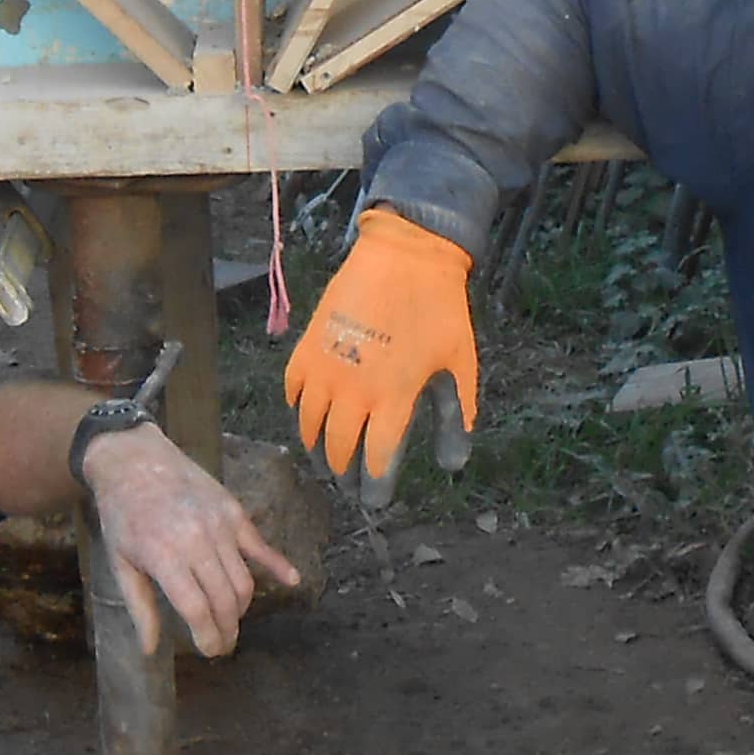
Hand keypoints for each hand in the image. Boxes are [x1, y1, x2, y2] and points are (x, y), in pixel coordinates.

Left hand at [76, 421, 302, 654]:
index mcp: (165, 557)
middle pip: (225, 600)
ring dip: (241, 607)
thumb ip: (139, 608)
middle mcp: (197, 542)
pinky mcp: (233, 511)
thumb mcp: (121, 563)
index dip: (208, 637)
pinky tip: (292, 581)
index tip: (209, 650)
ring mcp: (219, 525)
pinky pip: (260, 545)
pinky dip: (278, 565)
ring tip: (231, 621)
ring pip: (243, 580)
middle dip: (227, 629)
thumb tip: (149, 650)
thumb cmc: (122, 514)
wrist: (133, 459)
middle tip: (223, 644)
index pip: (198, 610)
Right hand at [282, 208, 478, 487]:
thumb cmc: (439, 309)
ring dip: (319, 449)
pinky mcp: (306, 348)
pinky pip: (293, 393)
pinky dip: (301, 412)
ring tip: (329, 458)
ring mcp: (323, 369)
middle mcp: (352, 390)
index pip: (377, 460)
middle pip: (338, 451)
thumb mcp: (460, 364)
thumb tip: (452, 463)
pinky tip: (312, 417)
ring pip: (309, 427)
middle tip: (353, 483)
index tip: (377, 500)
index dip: (376, 488)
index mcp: (393, 397)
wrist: (404, 254)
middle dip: (345, 475)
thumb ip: (456, 416)